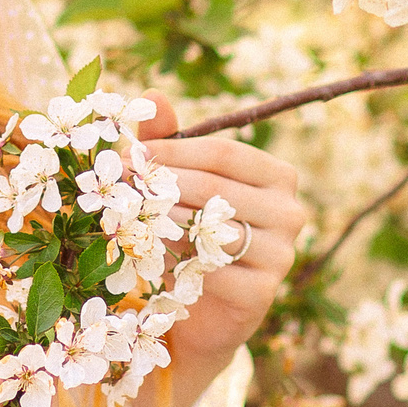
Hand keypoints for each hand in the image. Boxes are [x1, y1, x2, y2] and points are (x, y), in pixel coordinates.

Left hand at [134, 91, 306, 406]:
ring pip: (210, 229)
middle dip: (160, 185)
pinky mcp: (261, 293)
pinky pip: (208, 269)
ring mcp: (281, 255)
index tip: (130, 154)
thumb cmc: (192, 234)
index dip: (174, 151)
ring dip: (161, 221)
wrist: (204, 313)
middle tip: (117, 183)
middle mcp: (290, 213)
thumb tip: (154, 93)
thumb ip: (168, 141)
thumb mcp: (180, 185)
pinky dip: (172, 260)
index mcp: (279, 177)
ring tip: (125, 215)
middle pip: (216, 189)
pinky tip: (146, 256)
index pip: (224, 152)